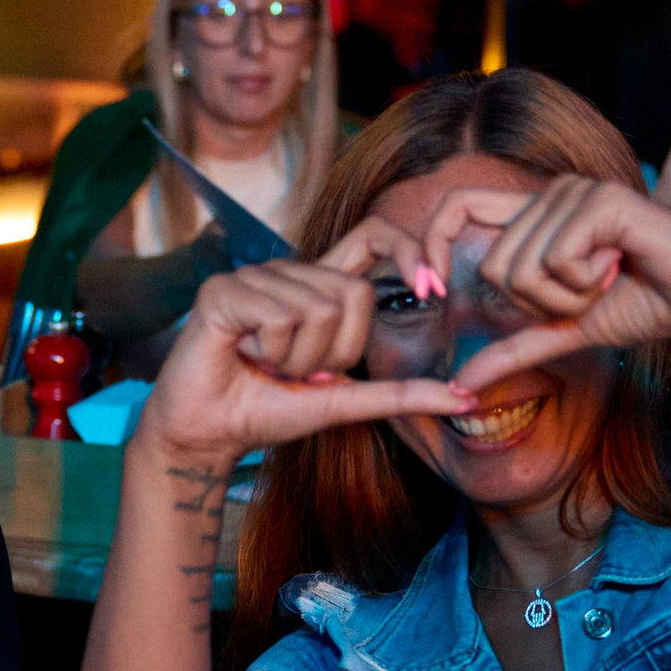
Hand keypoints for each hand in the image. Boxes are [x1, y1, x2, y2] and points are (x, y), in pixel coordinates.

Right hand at [133, 217, 474, 466]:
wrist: (206, 434)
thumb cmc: (265, 411)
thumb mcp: (343, 401)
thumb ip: (399, 394)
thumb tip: (463, 397)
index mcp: (318, 288)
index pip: (374, 236)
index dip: (407, 248)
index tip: (431, 288)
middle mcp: (288, 272)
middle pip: (352, 293)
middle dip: (332, 352)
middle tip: (295, 372)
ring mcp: (255, 276)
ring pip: (316, 310)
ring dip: (295, 359)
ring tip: (264, 366)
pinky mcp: (224, 289)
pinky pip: (280, 317)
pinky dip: (269, 352)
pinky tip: (243, 355)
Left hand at [424, 176, 670, 395]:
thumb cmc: (642, 305)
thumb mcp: (563, 331)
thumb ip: (511, 349)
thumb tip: (459, 386)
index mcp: (536, 214)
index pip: (458, 207)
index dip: (433, 243)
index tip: (433, 291)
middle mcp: (551, 193)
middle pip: (493, 265)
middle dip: (538, 303)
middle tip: (587, 292)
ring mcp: (576, 191)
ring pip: (521, 268)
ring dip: (566, 296)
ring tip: (609, 279)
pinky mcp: (602, 200)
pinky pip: (556, 261)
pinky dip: (586, 284)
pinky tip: (622, 267)